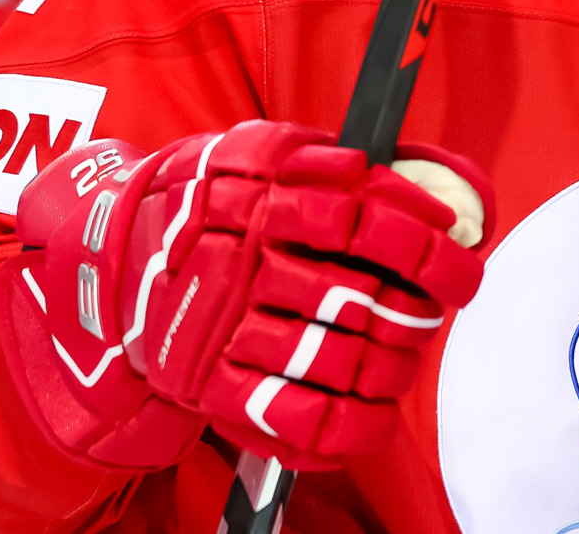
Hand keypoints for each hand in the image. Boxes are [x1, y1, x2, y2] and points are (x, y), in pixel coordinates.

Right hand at [0, 120, 491, 470]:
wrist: (116, 253)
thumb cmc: (218, 198)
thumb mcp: (266, 152)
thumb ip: (335, 161)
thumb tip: (424, 185)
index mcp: (263, 197)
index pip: (361, 220)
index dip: (423, 241)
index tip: (461, 253)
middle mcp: (245, 262)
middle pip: (358, 297)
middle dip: (418, 309)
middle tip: (436, 307)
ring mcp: (226, 327)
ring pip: (337, 358)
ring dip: (394, 364)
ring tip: (406, 355)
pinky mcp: (211, 383)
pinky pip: (294, 418)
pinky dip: (351, 426)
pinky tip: (379, 414)